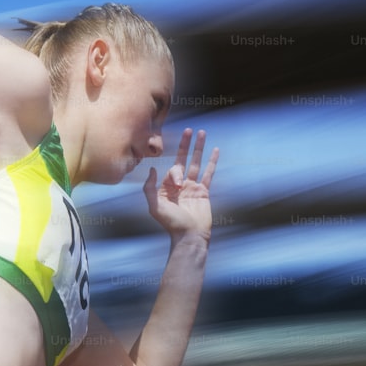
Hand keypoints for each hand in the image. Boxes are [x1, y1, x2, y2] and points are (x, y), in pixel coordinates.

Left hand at [143, 128, 218, 242]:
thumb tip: (152, 169)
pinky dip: (212, 161)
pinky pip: (209, 173)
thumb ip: (150, 187)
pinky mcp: (204, 191)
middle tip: (188, 130)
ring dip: (199, 148)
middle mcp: (179, 185)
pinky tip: (215, 150)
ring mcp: (193, 187)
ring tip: (202, 133)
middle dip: (185, 145)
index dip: (175, 174)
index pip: (171, 170)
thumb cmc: (171, 223)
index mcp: (166, 187)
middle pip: (183, 160)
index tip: (179, 185)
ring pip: (197, 163)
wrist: (189, 235)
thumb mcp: (154, 206)